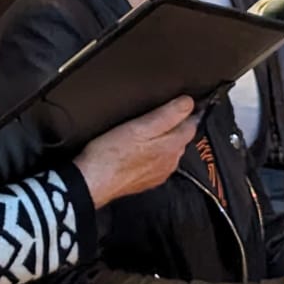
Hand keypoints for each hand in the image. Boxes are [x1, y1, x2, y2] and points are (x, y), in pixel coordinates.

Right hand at [72, 97, 196, 207]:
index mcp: (171, 147)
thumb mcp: (139, 126)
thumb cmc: (112, 153)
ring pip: (169, 151)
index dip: (187, 111)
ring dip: (165, 139)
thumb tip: (189, 103)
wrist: (92, 183)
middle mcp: (170, 162)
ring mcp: (159, 174)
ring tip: (150, 126)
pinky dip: (154, 152)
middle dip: (177, 125)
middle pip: (181, 138)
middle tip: (163, 109)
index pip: (191, 125)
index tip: (182, 100)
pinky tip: (140, 147)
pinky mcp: (146, 180)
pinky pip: (157, 162)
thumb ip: (167, 115)